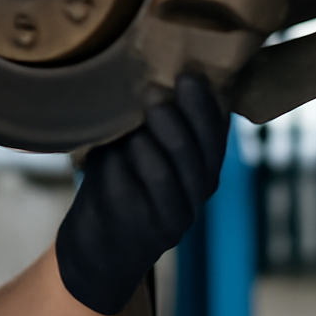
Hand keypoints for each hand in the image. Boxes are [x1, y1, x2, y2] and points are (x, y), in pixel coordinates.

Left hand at [55, 73, 228, 314]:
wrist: (99, 248)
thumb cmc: (120, 181)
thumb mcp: (141, 147)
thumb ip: (152, 120)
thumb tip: (150, 67)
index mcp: (201, 171)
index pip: (216, 137)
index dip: (210, 106)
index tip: (197, 72)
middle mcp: (195, 196)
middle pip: (201, 154)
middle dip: (190, 115)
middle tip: (177, 82)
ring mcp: (173, 217)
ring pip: (171, 173)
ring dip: (161, 137)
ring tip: (151, 104)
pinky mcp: (144, 231)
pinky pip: (136, 193)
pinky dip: (128, 165)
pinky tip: (121, 146)